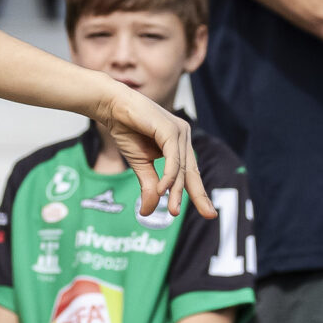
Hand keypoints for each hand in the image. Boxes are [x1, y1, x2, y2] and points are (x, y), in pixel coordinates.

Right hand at [91, 81, 214, 220]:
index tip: (209, 213)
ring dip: (177, 191)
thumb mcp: (140, 163)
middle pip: (192, 172)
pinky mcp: (170, 129)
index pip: (190, 173)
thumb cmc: (127, 130)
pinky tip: (162, 189)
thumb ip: (149, 185)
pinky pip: (173, 158)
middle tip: (209, 215)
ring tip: (173, 211)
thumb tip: (148, 212)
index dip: (199, 193)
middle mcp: (183, 136)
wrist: (112, 107)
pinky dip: (169, 175)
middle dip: (199, 195)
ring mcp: (179, 132)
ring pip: (181, 168)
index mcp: (178, 144)